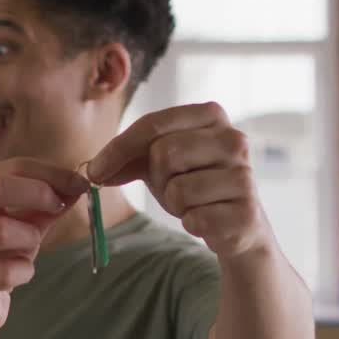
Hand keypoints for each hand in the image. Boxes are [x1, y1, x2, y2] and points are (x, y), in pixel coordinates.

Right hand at [0, 158, 87, 334]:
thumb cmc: (0, 258)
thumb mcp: (27, 225)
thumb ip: (47, 204)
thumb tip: (77, 183)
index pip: (9, 167)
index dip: (48, 172)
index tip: (79, 183)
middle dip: (37, 193)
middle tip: (59, 207)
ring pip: (0, 231)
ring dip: (29, 238)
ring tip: (30, 249)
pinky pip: (5, 272)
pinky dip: (24, 271)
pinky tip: (20, 274)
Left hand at [89, 102, 268, 257]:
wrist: (238, 223)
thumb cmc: (195, 184)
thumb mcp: (160, 162)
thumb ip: (126, 157)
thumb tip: (91, 170)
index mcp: (211, 115)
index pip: (152, 123)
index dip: (118, 148)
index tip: (95, 172)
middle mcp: (234, 139)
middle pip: (164, 154)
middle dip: (157, 178)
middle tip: (172, 187)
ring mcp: (244, 175)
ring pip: (178, 190)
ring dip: (175, 204)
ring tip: (194, 203)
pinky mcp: (247, 212)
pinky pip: (194, 219)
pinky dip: (191, 224)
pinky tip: (207, 220)